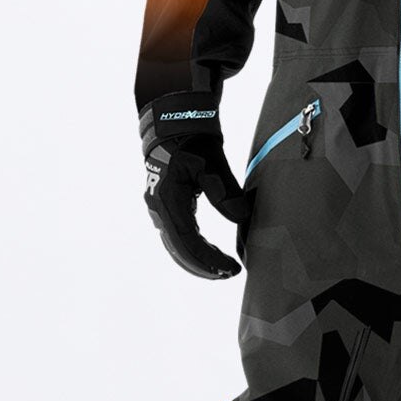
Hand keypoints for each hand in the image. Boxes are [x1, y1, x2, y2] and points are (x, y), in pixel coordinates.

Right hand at [140, 91, 249, 278]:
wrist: (174, 126)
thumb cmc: (194, 142)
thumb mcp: (212, 163)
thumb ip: (226, 192)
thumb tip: (241, 218)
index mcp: (169, 200)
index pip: (187, 241)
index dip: (208, 260)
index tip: (230, 268)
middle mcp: (159, 209)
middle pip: (179, 250)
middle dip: (203, 266)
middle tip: (229, 274)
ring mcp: (160, 209)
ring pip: (176, 247)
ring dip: (197, 261)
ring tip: (222, 271)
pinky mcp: (165, 208)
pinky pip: (176, 237)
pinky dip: (193, 250)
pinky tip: (209, 256)